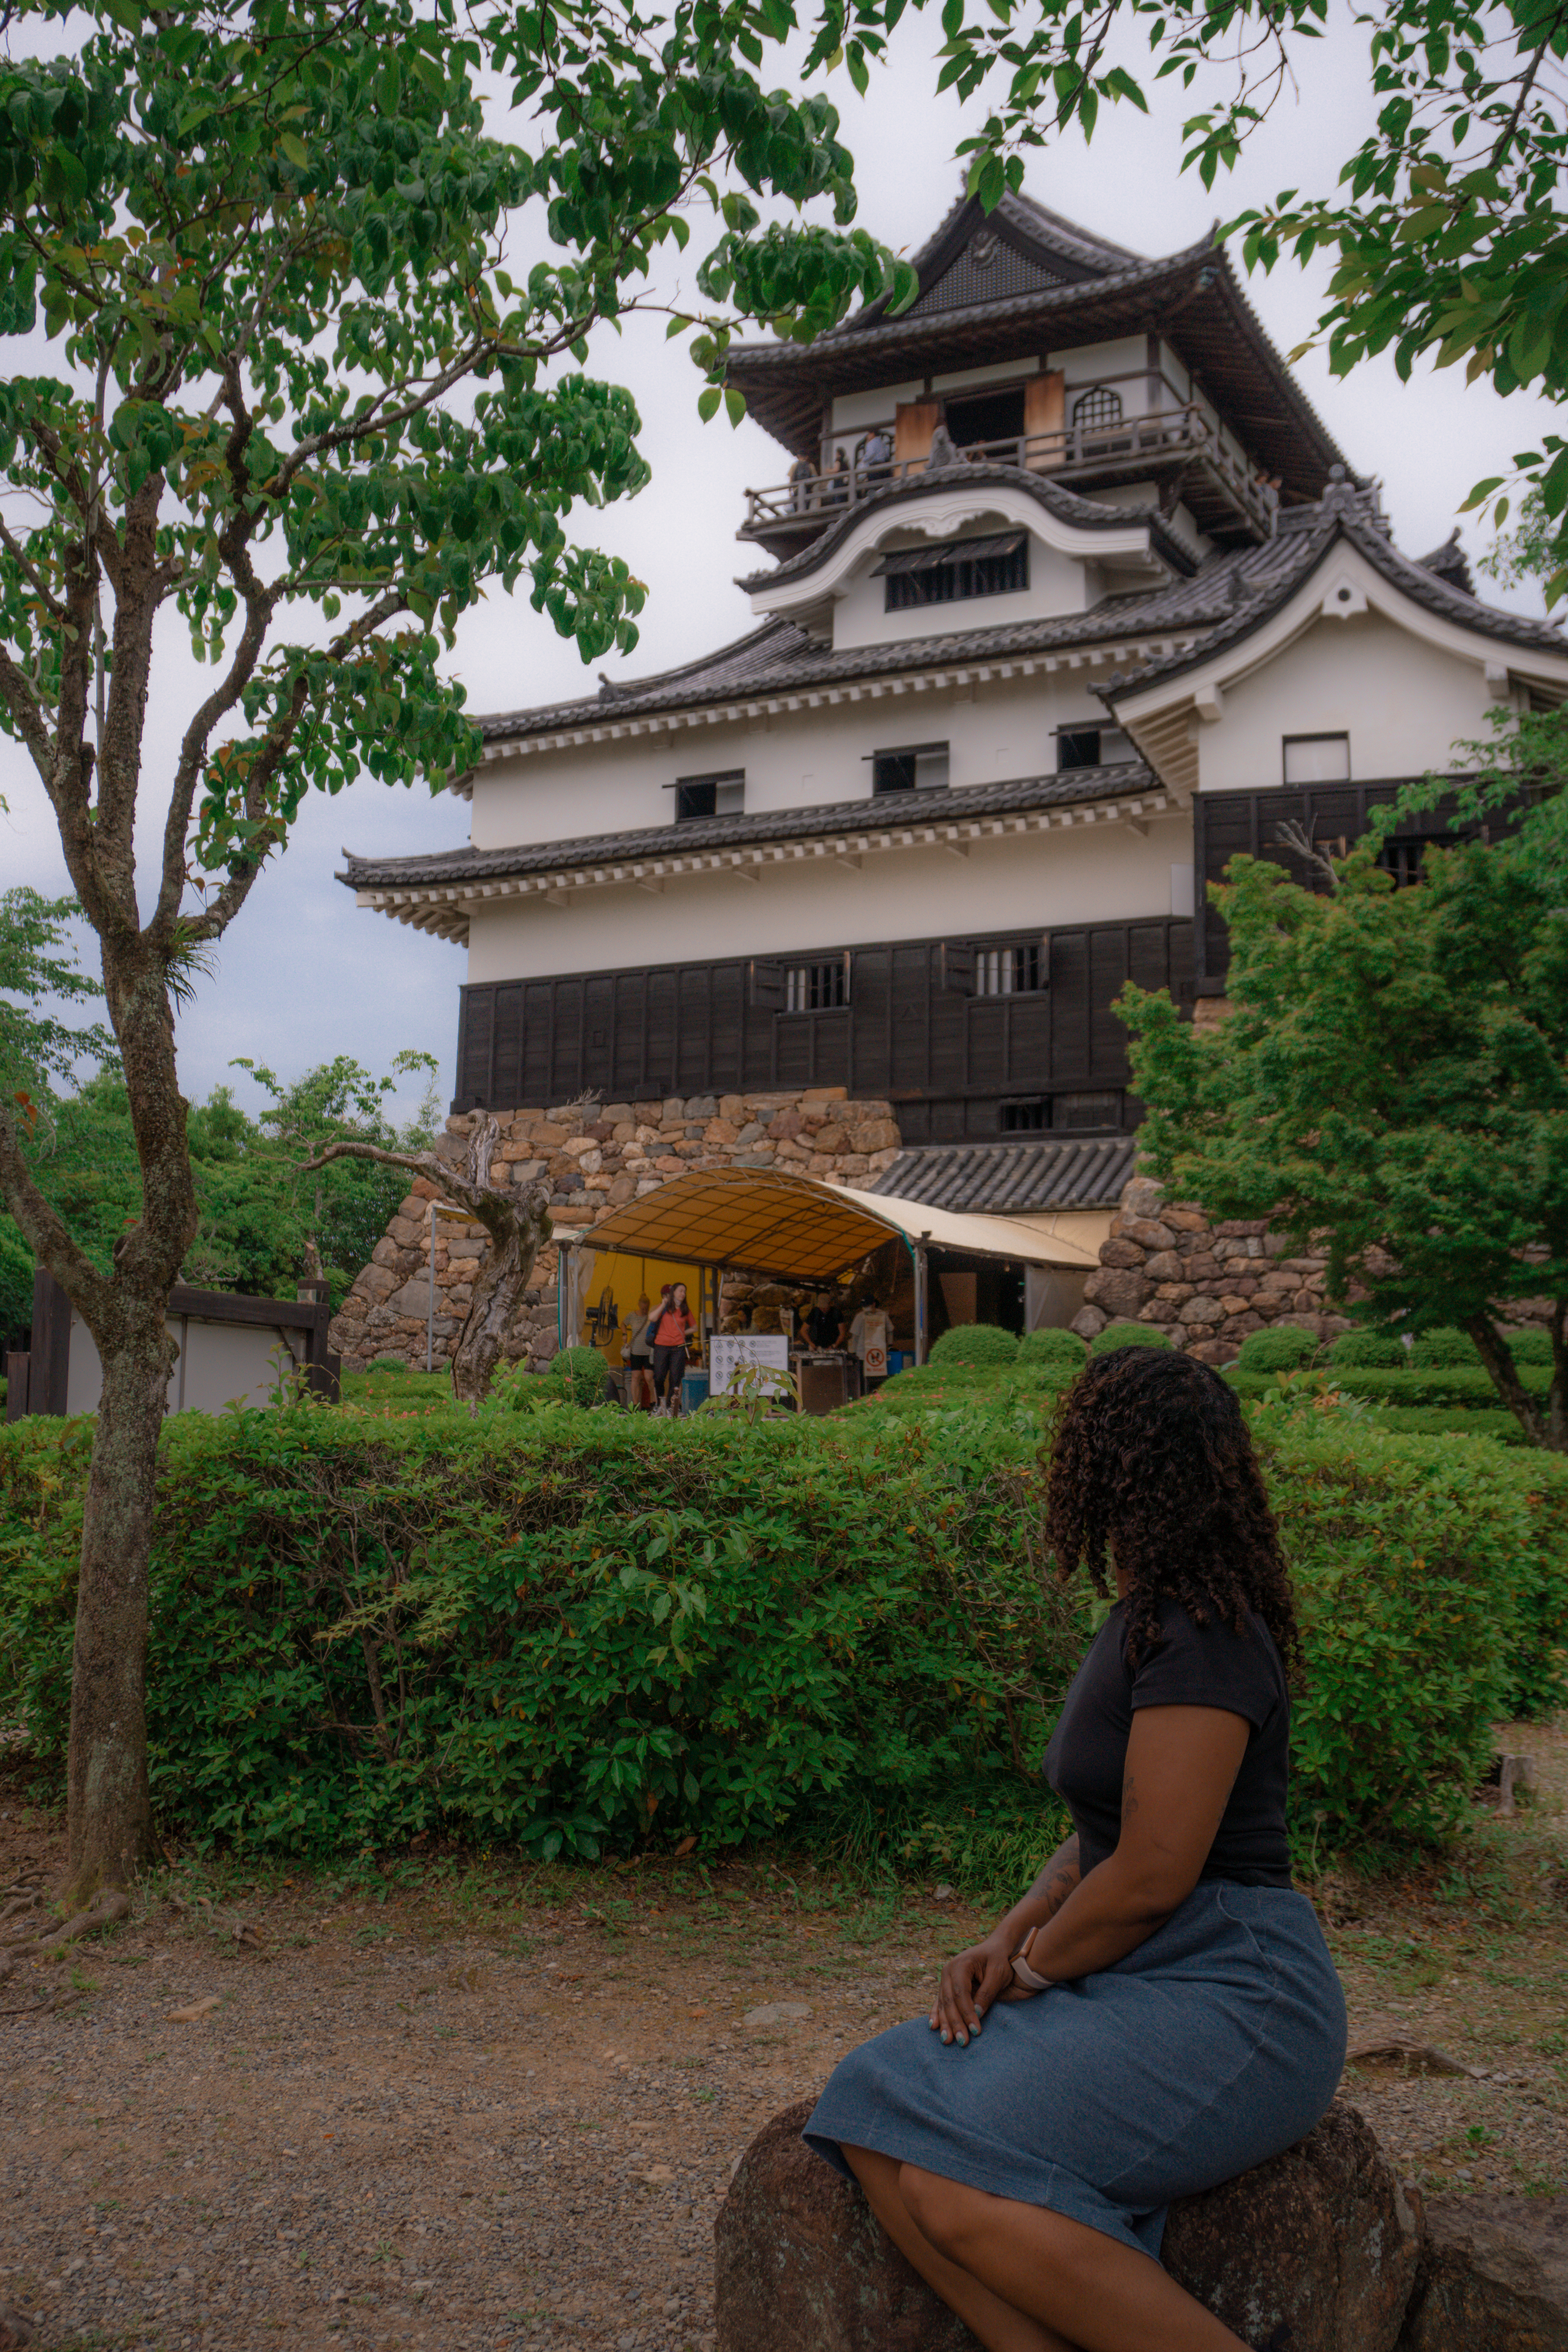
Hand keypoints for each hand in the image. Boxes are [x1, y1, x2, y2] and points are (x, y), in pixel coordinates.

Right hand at [929, 1929, 1015, 2046]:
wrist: (995, 1948)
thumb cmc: (998, 1960)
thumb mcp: (998, 1973)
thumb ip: (987, 1993)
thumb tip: (977, 2014)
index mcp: (960, 1965)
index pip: (961, 1993)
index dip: (967, 2013)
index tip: (976, 2031)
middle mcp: (948, 1971)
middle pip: (949, 2001)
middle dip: (955, 2023)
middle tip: (963, 2042)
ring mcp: (945, 1978)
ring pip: (943, 2004)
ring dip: (945, 2023)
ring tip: (947, 2041)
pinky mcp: (947, 1985)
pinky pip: (940, 2001)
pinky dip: (937, 2014)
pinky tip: (934, 2026)